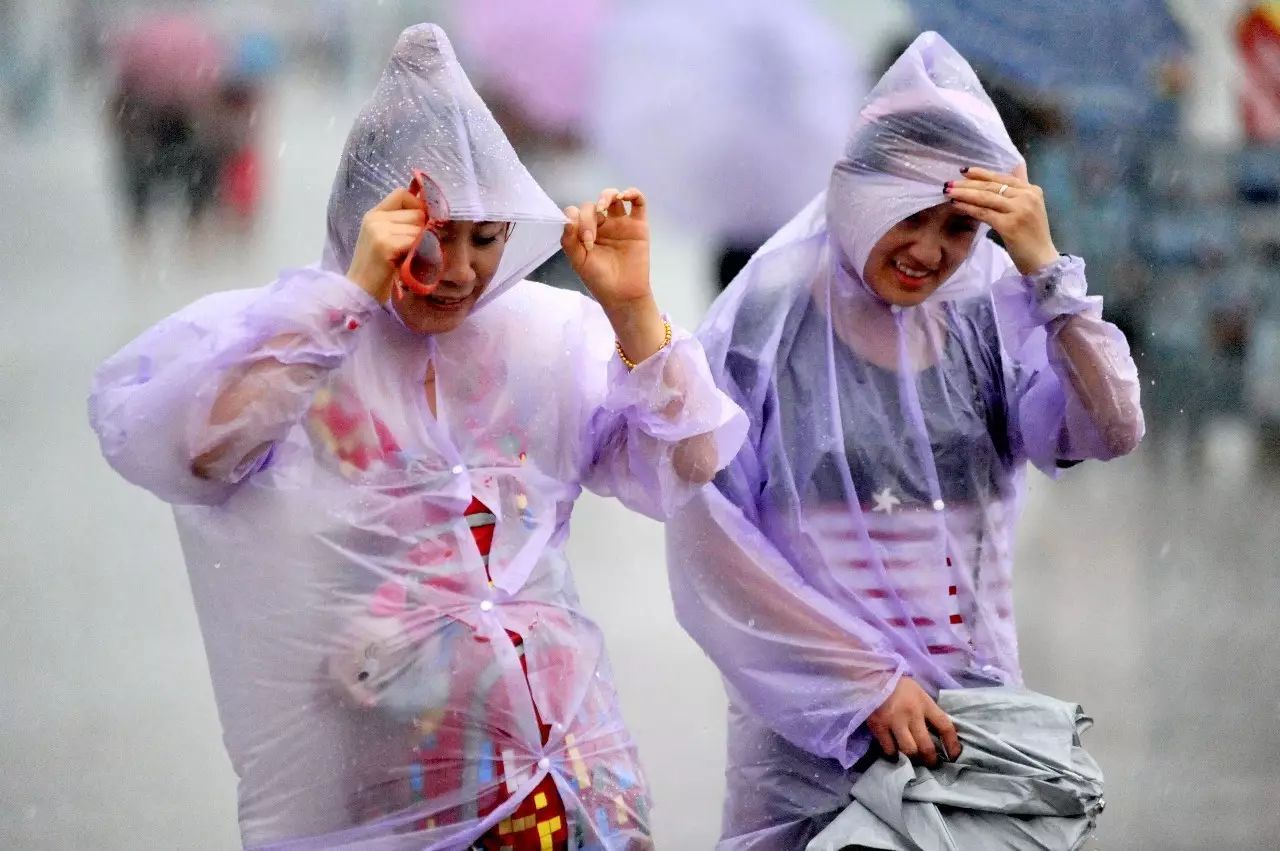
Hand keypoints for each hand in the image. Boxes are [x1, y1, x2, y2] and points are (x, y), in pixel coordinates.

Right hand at [345, 188, 425, 301]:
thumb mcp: (386, 240)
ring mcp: (379, 230)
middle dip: (424, 229)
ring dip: (424, 242)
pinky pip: (415, 240)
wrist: (360, 293)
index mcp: (374, 214)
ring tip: (416, 257)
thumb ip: (401, 225)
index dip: (418, 206)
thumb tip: (432, 215)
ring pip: (419, 227)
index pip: (402, 194)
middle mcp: (375, 218)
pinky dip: (421, 251)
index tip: (423, 224)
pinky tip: (414, 262)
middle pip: (416, 212)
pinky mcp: (385, 245)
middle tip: (421, 247)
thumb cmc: (378, 271)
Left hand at [562, 187, 651, 309]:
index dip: (576, 219)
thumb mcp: (578, 261)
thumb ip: (569, 240)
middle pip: (592, 206)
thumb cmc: (599, 279)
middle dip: (588, 217)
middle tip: (590, 237)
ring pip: (613, 197)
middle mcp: (602, 225)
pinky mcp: (638, 225)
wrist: (622, 294)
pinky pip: (638, 202)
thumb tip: (568, 218)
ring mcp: (621, 224)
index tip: (581, 239)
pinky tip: (624, 196)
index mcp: (585, 232)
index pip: (577, 213)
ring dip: (607, 196)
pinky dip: (633, 193)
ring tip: (603, 207)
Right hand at [867, 677, 960, 767]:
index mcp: (925, 703)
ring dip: (913, 758)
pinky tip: (894, 751)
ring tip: (913, 759)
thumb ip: (927, 711)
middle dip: (931, 760)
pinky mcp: (878, 726)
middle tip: (930, 763)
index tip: (954, 756)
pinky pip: (889, 749)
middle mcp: (912, 713)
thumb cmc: (898, 685)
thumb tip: (937, 734)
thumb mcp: (919, 693)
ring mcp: (894, 721)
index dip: (953, 744)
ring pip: (909, 751)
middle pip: (926, 746)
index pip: (945, 726)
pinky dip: (893, 753)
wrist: (872, 675)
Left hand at [945, 164, 1059, 275]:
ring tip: (948, 192)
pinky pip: (983, 213)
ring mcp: (1019, 210)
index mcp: (1032, 190)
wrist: (1042, 260)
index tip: (964, 171)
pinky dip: (968, 208)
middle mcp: (1027, 196)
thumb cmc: (1033, 236)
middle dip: (968, 184)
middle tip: (948, 183)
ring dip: (964, 194)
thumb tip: (1018, 165)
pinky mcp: (1009, 225)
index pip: (1003, 178)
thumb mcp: (1031, 206)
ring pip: (985, 198)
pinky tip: (956, 205)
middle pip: (992, 186)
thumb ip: (1022, 186)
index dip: (982, 173)